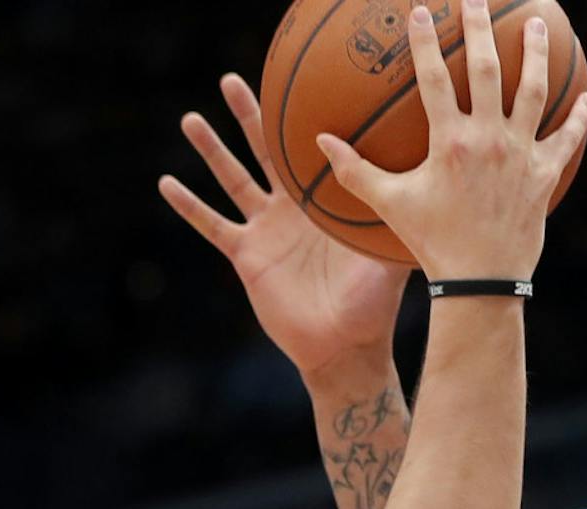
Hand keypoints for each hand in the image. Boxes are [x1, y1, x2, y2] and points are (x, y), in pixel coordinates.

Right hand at [160, 75, 410, 383]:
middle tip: (232, 80)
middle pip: (263, 152)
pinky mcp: (247, 257)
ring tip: (190, 120)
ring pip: (232, 179)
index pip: (307, 151)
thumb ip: (393, 223)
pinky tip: (167, 183)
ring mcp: (266, 231)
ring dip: (210, 150)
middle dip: (248, 116)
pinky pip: (212, 226)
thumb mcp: (387, 258)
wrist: (344, 350)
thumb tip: (419, 187)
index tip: (292, 83)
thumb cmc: (373, 308)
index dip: (298, 120)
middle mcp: (291, 211)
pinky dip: (190, 206)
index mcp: (323, 204)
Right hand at [318, 1, 586, 279]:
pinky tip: (585, 97)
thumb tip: (319, 143)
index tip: (421, 10)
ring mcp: (521, 156)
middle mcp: (490, 140)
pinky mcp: (545, 177)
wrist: (482, 284)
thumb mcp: (391, 205)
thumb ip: (355, 171)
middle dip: (482, 27)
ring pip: (534, 92)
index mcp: (451, 142)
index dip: (425, 40)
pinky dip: (578, 119)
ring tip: (539, 25)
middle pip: (489, 68)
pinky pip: (566, 140)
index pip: (435, 76)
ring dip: (536, 54)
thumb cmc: (433, 244)